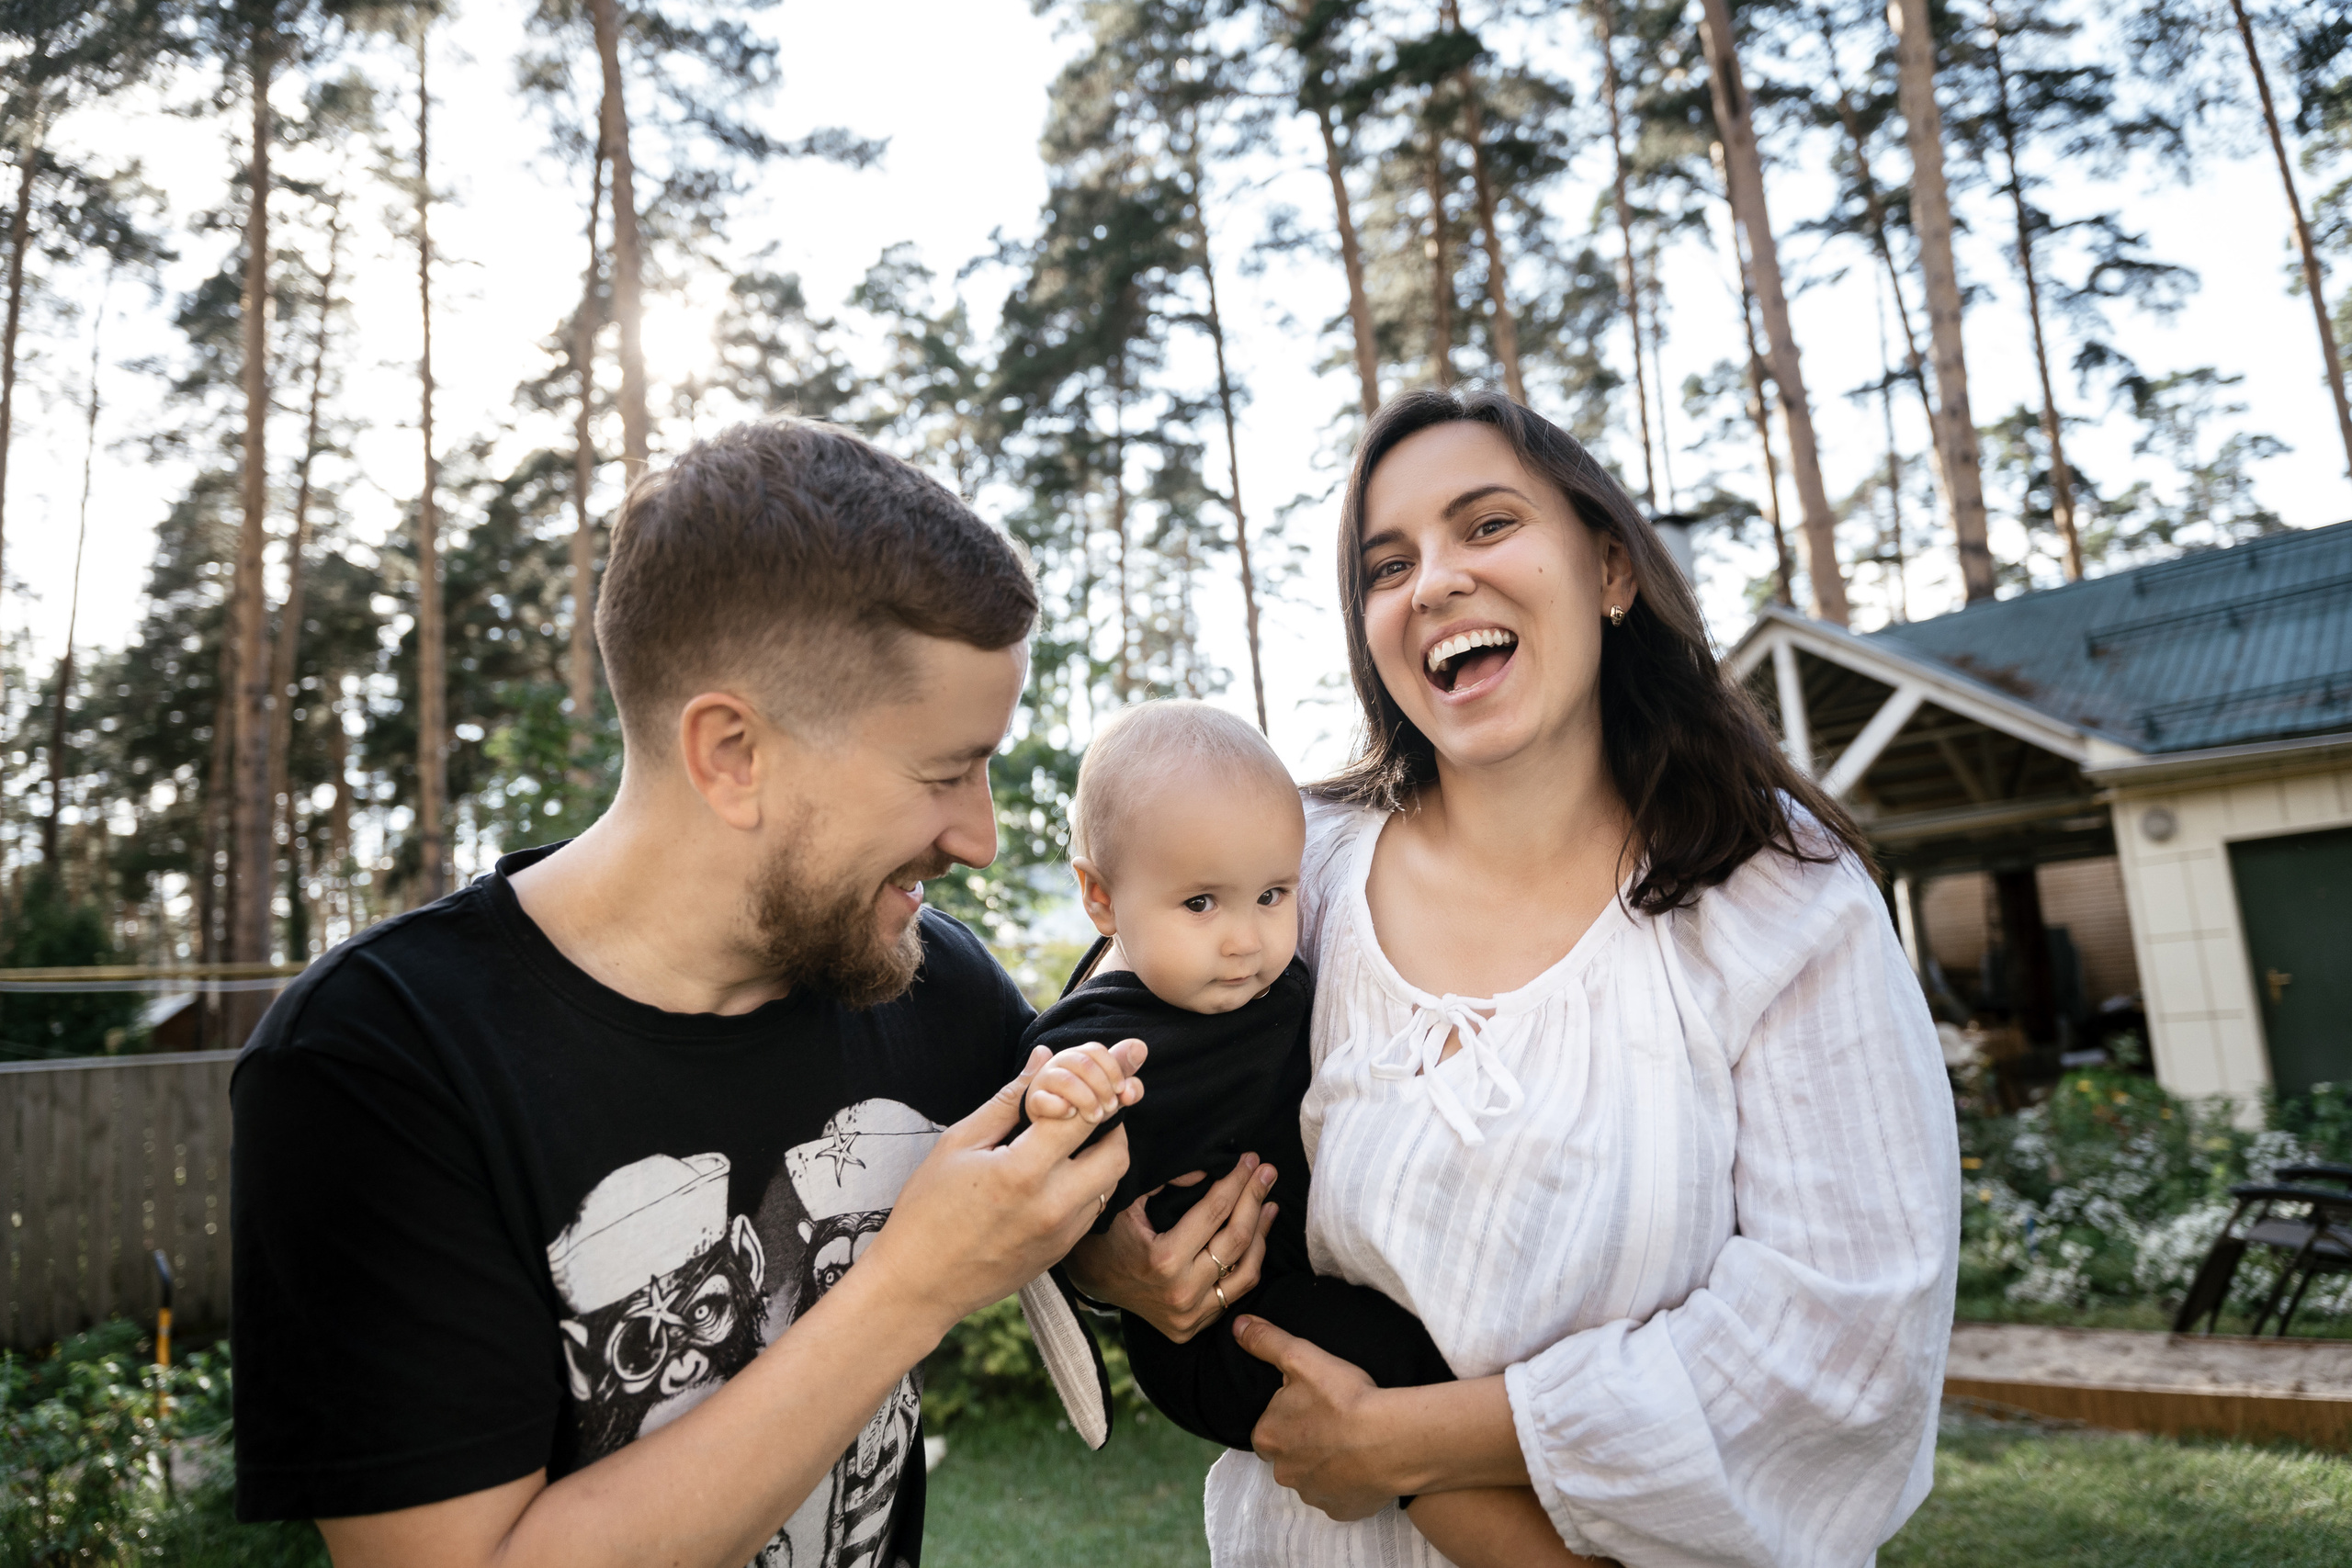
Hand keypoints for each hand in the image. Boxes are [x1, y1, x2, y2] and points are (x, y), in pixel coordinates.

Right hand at [860, 1046, 1132, 1333]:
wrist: (918, 1287)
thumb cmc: (927, 1211)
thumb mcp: (958, 1144)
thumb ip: (1008, 1100)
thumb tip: (1045, 1059)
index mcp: (1022, 1171)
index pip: (1084, 1113)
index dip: (1099, 1082)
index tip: (1109, 1061)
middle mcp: (1053, 1206)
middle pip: (1116, 1152)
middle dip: (1112, 1122)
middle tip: (1092, 1104)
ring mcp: (1062, 1235)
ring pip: (1111, 1183)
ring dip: (1102, 1154)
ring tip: (1073, 1138)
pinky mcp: (1061, 1253)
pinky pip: (1093, 1209)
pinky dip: (1088, 1184)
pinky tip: (1058, 1174)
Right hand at [1024, 1038, 1146, 1122]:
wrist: (1049, 1128)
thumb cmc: (1086, 1106)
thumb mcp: (1109, 1096)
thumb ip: (1126, 1078)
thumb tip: (1141, 1048)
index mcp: (1079, 1057)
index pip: (1096, 1051)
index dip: (1113, 1070)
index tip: (1122, 1090)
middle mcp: (1060, 1063)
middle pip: (1084, 1063)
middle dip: (1103, 1087)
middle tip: (1111, 1108)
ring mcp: (1044, 1081)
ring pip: (1066, 1079)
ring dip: (1086, 1099)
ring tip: (1096, 1117)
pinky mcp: (1032, 1101)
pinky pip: (1042, 1099)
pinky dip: (1059, 1108)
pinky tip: (1070, 1115)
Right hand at [1062, 1155, 1275, 1341]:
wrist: (1090, 1279)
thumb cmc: (1107, 1232)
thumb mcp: (1128, 1199)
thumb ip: (1167, 1180)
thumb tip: (1210, 1168)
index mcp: (1164, 1259)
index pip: (1214, 1211)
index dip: (1236, 1180)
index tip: (1250, 1159)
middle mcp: (1181, 1293)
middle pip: (1236, 1240)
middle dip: (1255, 1199)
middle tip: (1268, 1172)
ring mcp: (1188, 1315)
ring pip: (1246, 1272)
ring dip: (1262, 1233)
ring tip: (1269, 1202)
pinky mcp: (1191, 1327)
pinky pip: (1233, 1294)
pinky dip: (1249, 1263)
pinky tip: (1256, 1237)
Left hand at [1235, 1316, 1396, 1521]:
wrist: (1391, 1440)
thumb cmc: (1344, 1398)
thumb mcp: (1300, 1357)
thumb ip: (1266, 1342)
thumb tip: (1238, 1326)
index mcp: (1268, 1438)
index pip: (1268, 1429)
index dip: (1289, 1416)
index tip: (1313, 1406)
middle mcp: (1284, 1473)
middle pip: (1288, 1456)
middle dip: (1305, 1444)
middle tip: (1333, 1423)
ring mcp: (1313, 1495)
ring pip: (1313, 1477)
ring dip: (1326, 1464)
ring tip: (1352, 1442)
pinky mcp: (1341, 1511)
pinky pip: (1339, 1497)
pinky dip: (1348, 1485)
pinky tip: (1364, 1465)